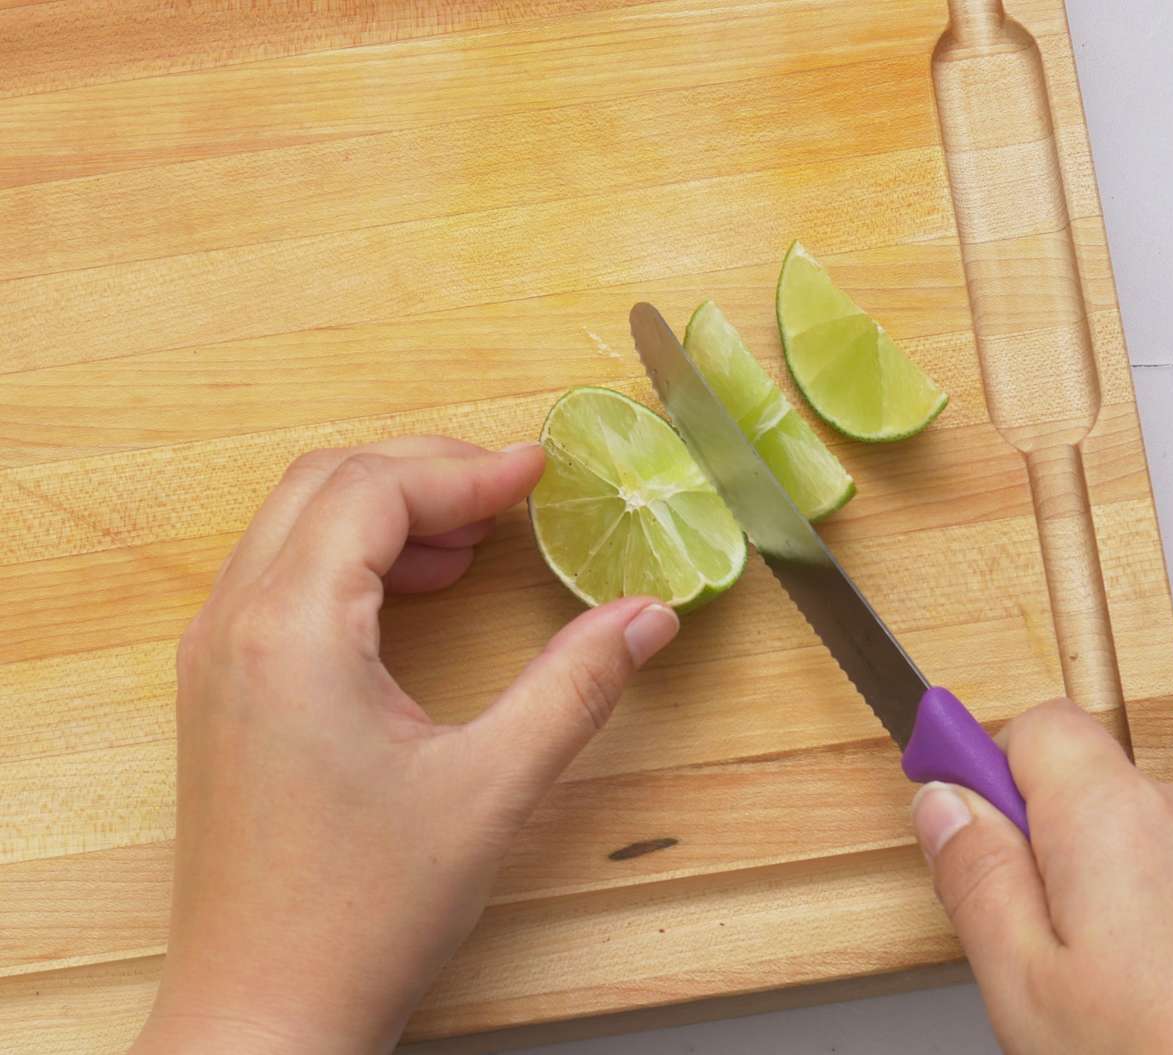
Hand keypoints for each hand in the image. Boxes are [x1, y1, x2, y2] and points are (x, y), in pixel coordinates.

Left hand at [130, 438, 679, 1054]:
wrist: (265, 1014)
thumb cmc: (360, 913)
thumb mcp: (491, 789)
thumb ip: (575, 686)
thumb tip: (647, 616)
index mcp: (291, 631)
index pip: (373, 491)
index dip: (465, 471)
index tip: (540, 471)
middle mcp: (234, 626)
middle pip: (325, 484)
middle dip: (425, 472)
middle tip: (512, 490)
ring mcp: (216, 658)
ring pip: (296, 524)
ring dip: (386, 509)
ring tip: (474, 538)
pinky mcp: (222, 692)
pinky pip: (282, 578)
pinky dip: (353, 557)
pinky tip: (418, 591)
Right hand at [910, 698, 1172, 1054]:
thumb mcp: (1029, 986)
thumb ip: (977, 877)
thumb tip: (943, 804)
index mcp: (1118, 817)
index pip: (1037, 724)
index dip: (984, 766)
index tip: (959, 818)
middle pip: (1090, 789)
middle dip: (1047, 850)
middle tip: (1035, 948)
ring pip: (1147, 845)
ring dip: (1112, 895)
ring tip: (1113, 999)